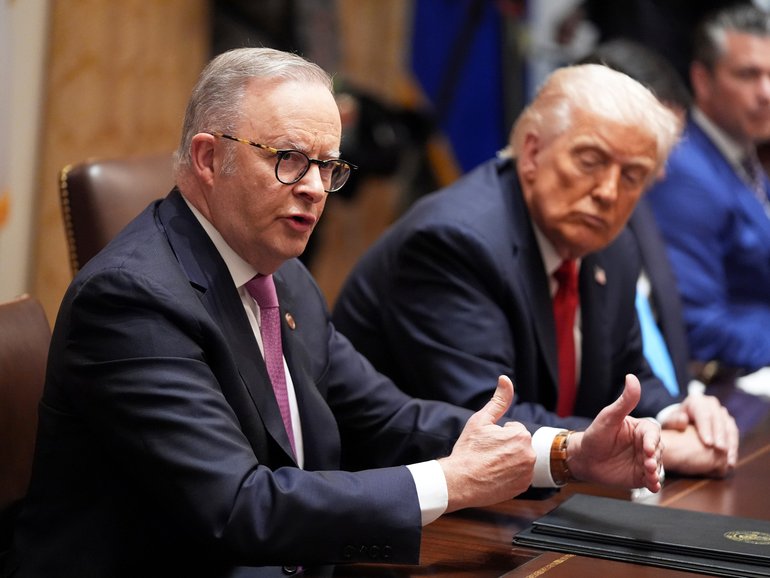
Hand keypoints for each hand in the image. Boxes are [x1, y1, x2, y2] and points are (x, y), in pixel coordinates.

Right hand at [439, 376, 534, 512]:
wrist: (459, 482)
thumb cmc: (468, 451)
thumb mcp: (481, 420)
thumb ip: (498, 400)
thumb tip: (505, 380)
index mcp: (520, 436)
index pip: (514, 430)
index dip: (499, 434)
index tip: (487, 443)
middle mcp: (529, 454)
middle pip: (518, 445)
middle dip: (506, 447)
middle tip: (488, 454)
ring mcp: (527, 473)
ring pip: (519, 459)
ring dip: (509, 460)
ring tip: (490, 465)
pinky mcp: (523, 487)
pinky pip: (520, 476)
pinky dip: (510, 475)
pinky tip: (495, 475)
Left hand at [567, 374, 662, 491]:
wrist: (584, 459)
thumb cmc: (595, 435)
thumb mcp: (609, 417)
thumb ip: (624, 401)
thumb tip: (632, 377)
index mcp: (641, 429)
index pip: (653, 432)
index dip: (651, 440)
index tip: (647, 448)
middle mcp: (645, 444)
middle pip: (658, 450)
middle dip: (655, 457)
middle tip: (648, 464)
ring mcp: (644, 461)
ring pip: (657, 465)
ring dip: (656, 471)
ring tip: (649, 475)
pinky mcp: (641, 476)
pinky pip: (651, 480)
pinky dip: (654, 483)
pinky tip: (653, 486)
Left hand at [661, 393, 738, 468]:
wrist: (682, 421)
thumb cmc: (674, 422)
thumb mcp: (670, 421)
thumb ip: (674, 421)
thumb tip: (683, 420)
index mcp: (696, 402)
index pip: (703, 414)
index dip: (707, 429)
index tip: (708, 443)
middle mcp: (711, 404)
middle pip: (718, 420)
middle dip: (720, 436)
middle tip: (721, 450)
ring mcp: (721, 412)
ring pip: (729, 427)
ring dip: (731, 444)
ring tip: (728, 460)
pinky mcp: (728, 422)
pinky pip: (734, 434)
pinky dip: (733, 448)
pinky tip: (731, 461)